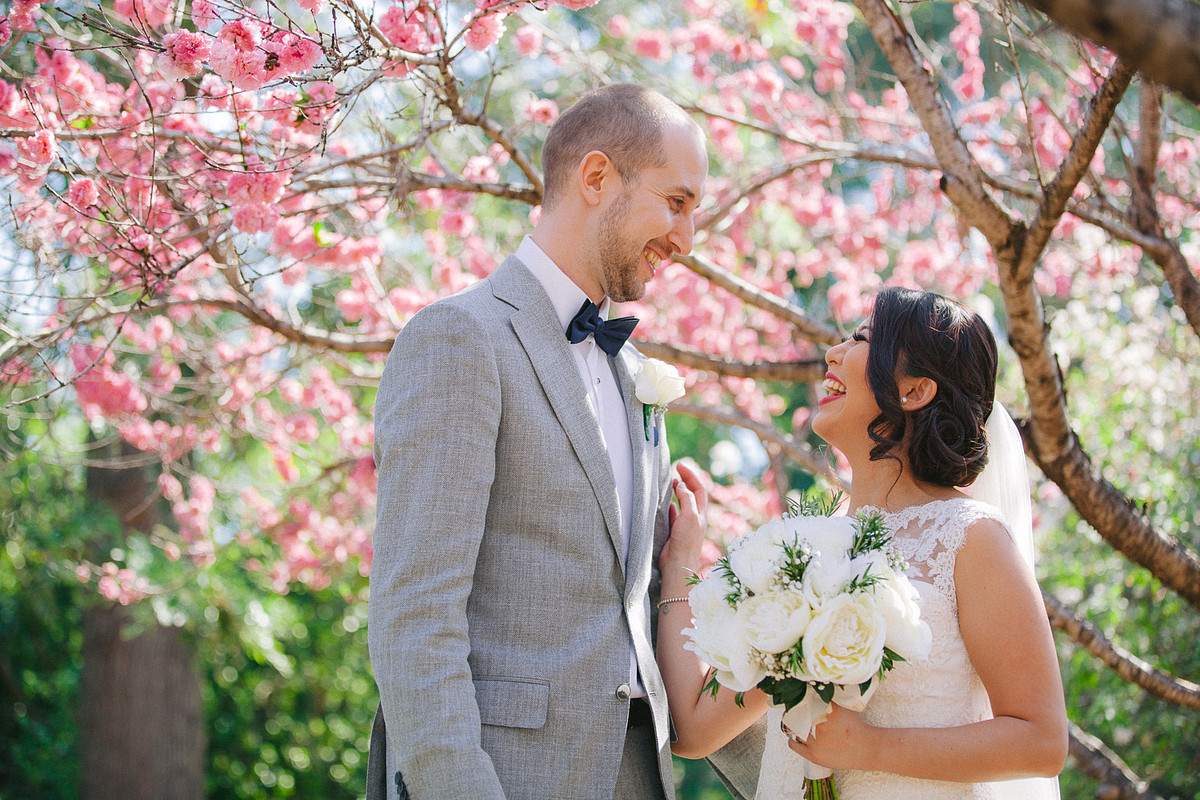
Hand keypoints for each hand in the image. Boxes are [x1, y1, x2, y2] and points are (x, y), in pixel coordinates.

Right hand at [659, 460, 709, 578]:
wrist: (678, 563)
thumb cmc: (686, 540)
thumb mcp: (689, 515)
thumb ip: (686, 498)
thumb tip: (681, 484)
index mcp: (700, 512)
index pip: (698, 488)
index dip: (690, 475)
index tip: (680, 466)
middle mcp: (694, 517)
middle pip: (692, 494)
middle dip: (685, 481)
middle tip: (675, 470)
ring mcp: (685, 524)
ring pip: (682, 503)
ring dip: (677, 492)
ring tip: (668, 483)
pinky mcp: (675, 532)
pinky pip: (673, 515)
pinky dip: (669, 506)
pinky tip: (664, 503)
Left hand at [783, 703, 875, 770]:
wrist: (866, 749)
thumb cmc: (854, 726)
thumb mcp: (842, 707)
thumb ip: (828, 697)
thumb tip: (814, 685)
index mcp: (827, 709)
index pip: (802, 700)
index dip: (795, 699)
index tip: (793, 699)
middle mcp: (819, 724)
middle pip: (795, 714)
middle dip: (792, 712)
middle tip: (791, 711)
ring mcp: (815, 740)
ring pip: (793, 729)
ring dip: (793, 726)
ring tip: (795, 723)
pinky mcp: (813, 754)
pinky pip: (793, 744)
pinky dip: (792, 739)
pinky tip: (797, 736)